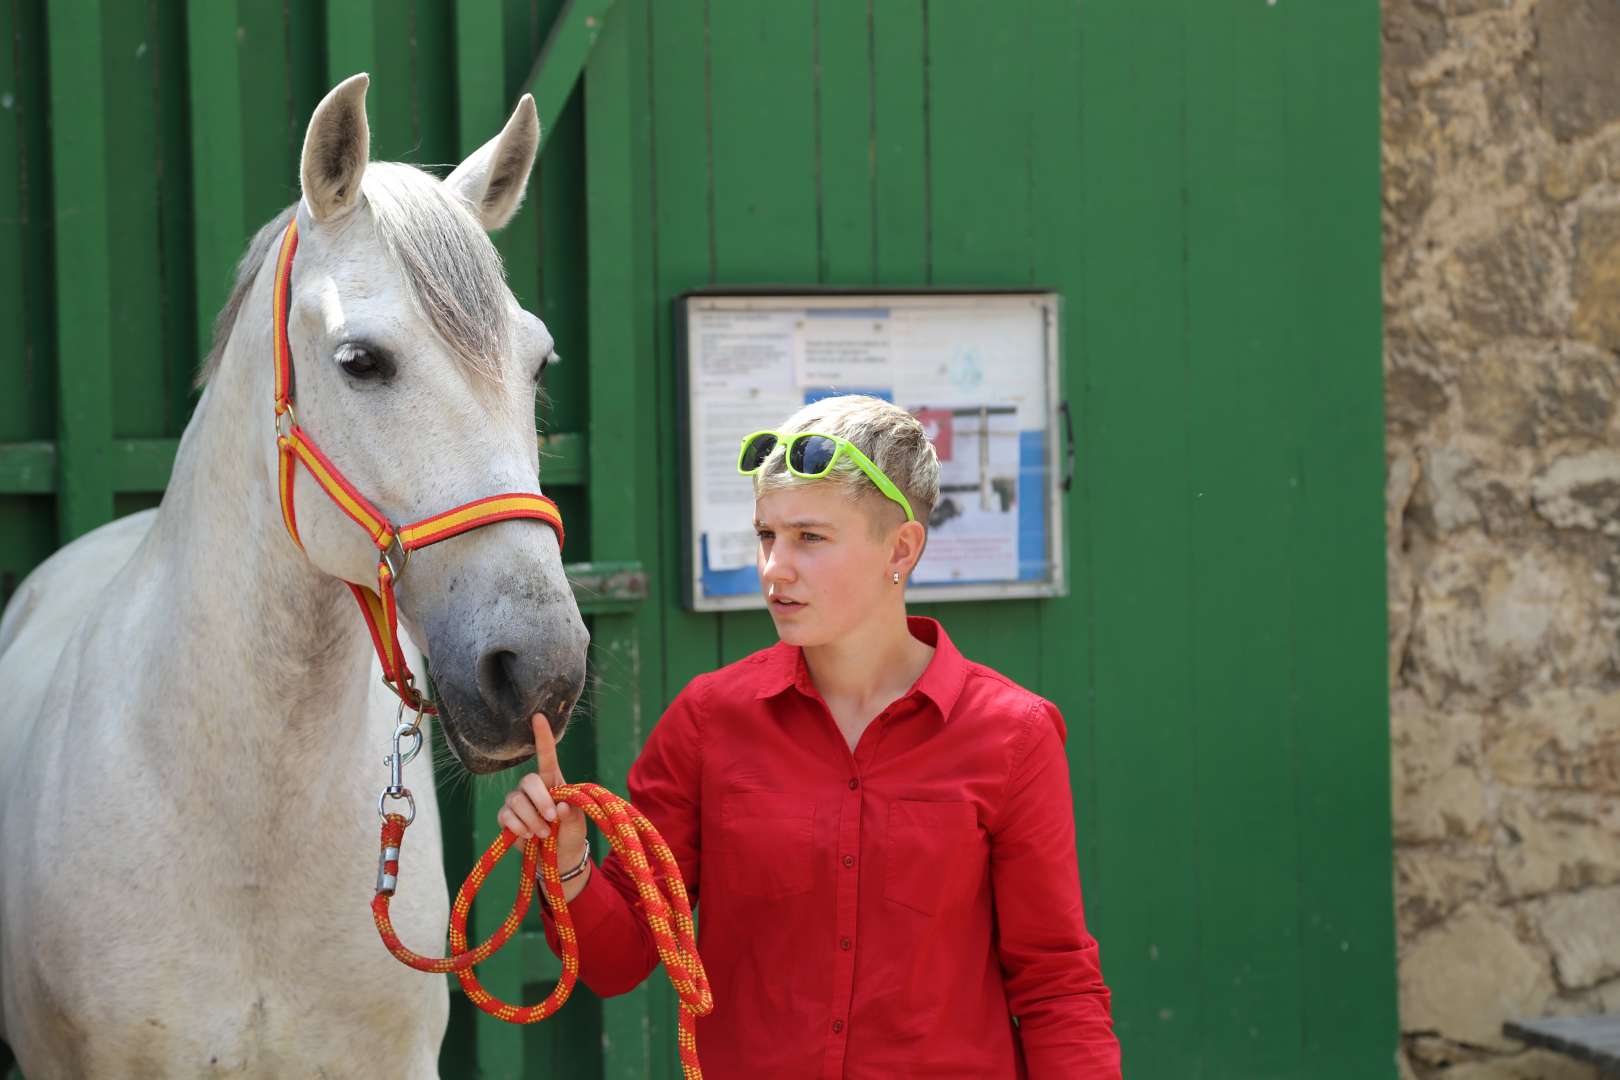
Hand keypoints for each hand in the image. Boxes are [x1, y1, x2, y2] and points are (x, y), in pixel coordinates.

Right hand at [497, 713, 590, 897]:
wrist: (559, 859)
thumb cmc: (571, 834)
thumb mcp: (578, 823)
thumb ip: (572, 814)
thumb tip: (560, 806)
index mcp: (553, 781)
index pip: (547, 756)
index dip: (543, 737)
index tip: (539, 717)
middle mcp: (533, 788)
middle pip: (529, 781)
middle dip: (540, 800)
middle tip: (551, 819)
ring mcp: (517, 801)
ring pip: (516, 801)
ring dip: (531, 819)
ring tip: (543, 833)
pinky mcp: (506, 818)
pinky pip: (506, 816)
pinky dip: (519, 828)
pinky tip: (528, 836)